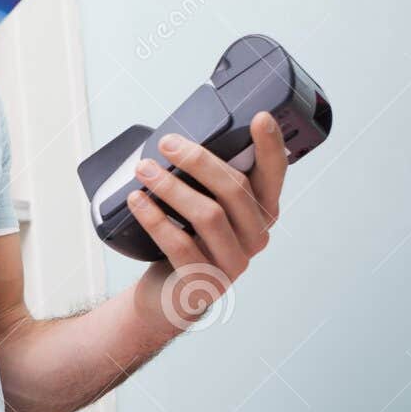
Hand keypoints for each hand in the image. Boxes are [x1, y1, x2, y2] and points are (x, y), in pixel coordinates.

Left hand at [129, 110, 287, 332]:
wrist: (167, 294)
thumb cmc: (185, 239)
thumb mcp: (200, 207)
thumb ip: (202, 180)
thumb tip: (177, 140)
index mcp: (261, 212)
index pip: (274, 175)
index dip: (270, 147)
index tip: (260, 117)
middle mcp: (255, 237)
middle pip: (235, 190)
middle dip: (199, 161)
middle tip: (166, 143)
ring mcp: (233, 263)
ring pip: (209, 215)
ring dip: (172, 187)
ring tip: (143, 169)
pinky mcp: (204, 282)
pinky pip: (180, 244)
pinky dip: (156, 219)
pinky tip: (137, 201)